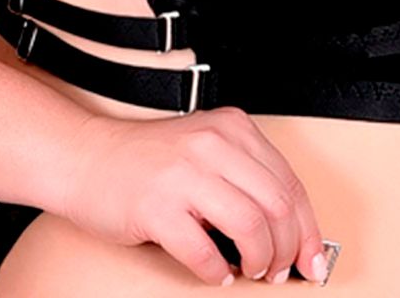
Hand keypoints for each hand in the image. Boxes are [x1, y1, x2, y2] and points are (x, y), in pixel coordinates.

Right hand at [58, 106, 327, 286]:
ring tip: (250, 269)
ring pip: (251, 225)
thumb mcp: (208, 147)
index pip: (289, 182)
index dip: (308, 228)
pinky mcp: (156, 206)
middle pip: (277, 205)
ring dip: (258, 259)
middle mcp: (212, 144)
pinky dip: (217, 270)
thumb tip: (290, 225)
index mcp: (232, 128)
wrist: (87, 157)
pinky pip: (203, 250)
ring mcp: (184, 173)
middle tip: (280, 270)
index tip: (313, 255)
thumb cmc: (148, 159)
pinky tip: (216, 272)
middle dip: (288, 248)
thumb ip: (245, 173)